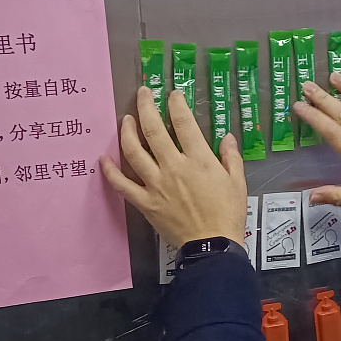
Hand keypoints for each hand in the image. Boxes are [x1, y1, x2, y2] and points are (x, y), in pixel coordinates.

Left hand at [101, 87, 246, 246]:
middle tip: (143, 93)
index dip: (176, 103)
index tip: (172, 95)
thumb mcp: (238, 182)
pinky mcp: (145, 202)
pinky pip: (122, 185)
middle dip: (146, 106)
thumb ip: (230, 157)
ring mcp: (156, 185)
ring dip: (127, 131)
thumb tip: (226, 137)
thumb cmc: (228, 214)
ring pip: (134, 151)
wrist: (213, 247)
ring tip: (127, 119)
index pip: (183, 122)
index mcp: (199, 160)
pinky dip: (110, 171)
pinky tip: (102, 159)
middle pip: (153, 130)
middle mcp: (174, 167)